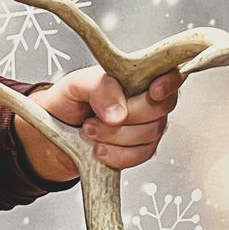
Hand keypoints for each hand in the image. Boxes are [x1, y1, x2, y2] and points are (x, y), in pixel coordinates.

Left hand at [14, 65, 184, 177]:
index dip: (169, 82)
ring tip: (90, 130)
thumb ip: (99, 88)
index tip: (153, 92)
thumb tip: (118, 113)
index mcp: (138, 76)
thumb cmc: (69, 100)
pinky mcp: (140, 150)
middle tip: (95, 117)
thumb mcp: (76, 84)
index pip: (171, 73)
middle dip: (127, 115)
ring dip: (114, 136)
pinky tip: (99, 148)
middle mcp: (147, 99)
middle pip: (161, 108)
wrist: (57, 130)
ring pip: (150, 134)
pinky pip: (140, 156)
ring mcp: (147, 126)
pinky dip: (116, 155)